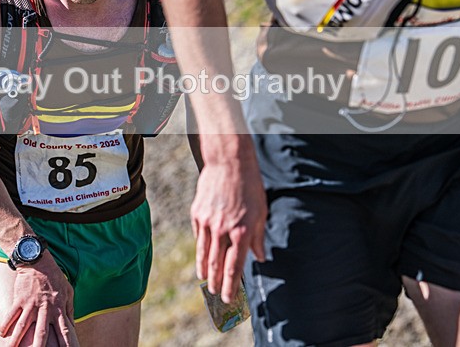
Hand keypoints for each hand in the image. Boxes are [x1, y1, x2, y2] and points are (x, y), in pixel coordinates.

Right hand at [0, 253, 76, 345]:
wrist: (38, 261)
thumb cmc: (55, 276)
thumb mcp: (69, 291)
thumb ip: (70, 309)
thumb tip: (73, 326)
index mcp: (59, 309)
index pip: (65, 330)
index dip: (67, 343)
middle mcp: (45, 309)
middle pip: (42, 333)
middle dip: (39, 346)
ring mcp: (31, 305)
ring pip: (23, 326)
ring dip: (16, 340)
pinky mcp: (19, 299)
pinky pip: (11, 314)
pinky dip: (5, 324)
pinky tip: (1, 334)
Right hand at [191, 136, 266, 303]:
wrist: (229, 162)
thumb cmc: (249, 186)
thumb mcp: (261, 212)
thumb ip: (259, 237)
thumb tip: (260, 257)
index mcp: (242, 232)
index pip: (234, 266)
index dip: (231, 285)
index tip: (229, 298)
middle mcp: (223, 230)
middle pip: (217, 264)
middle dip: (217, 283)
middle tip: (216, 295)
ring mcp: (208, 222)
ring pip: (203, 253)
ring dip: (204, 270)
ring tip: (205, 281)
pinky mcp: (197, 213)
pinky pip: (198, 236)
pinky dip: (200, 249)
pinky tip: (202, 256)